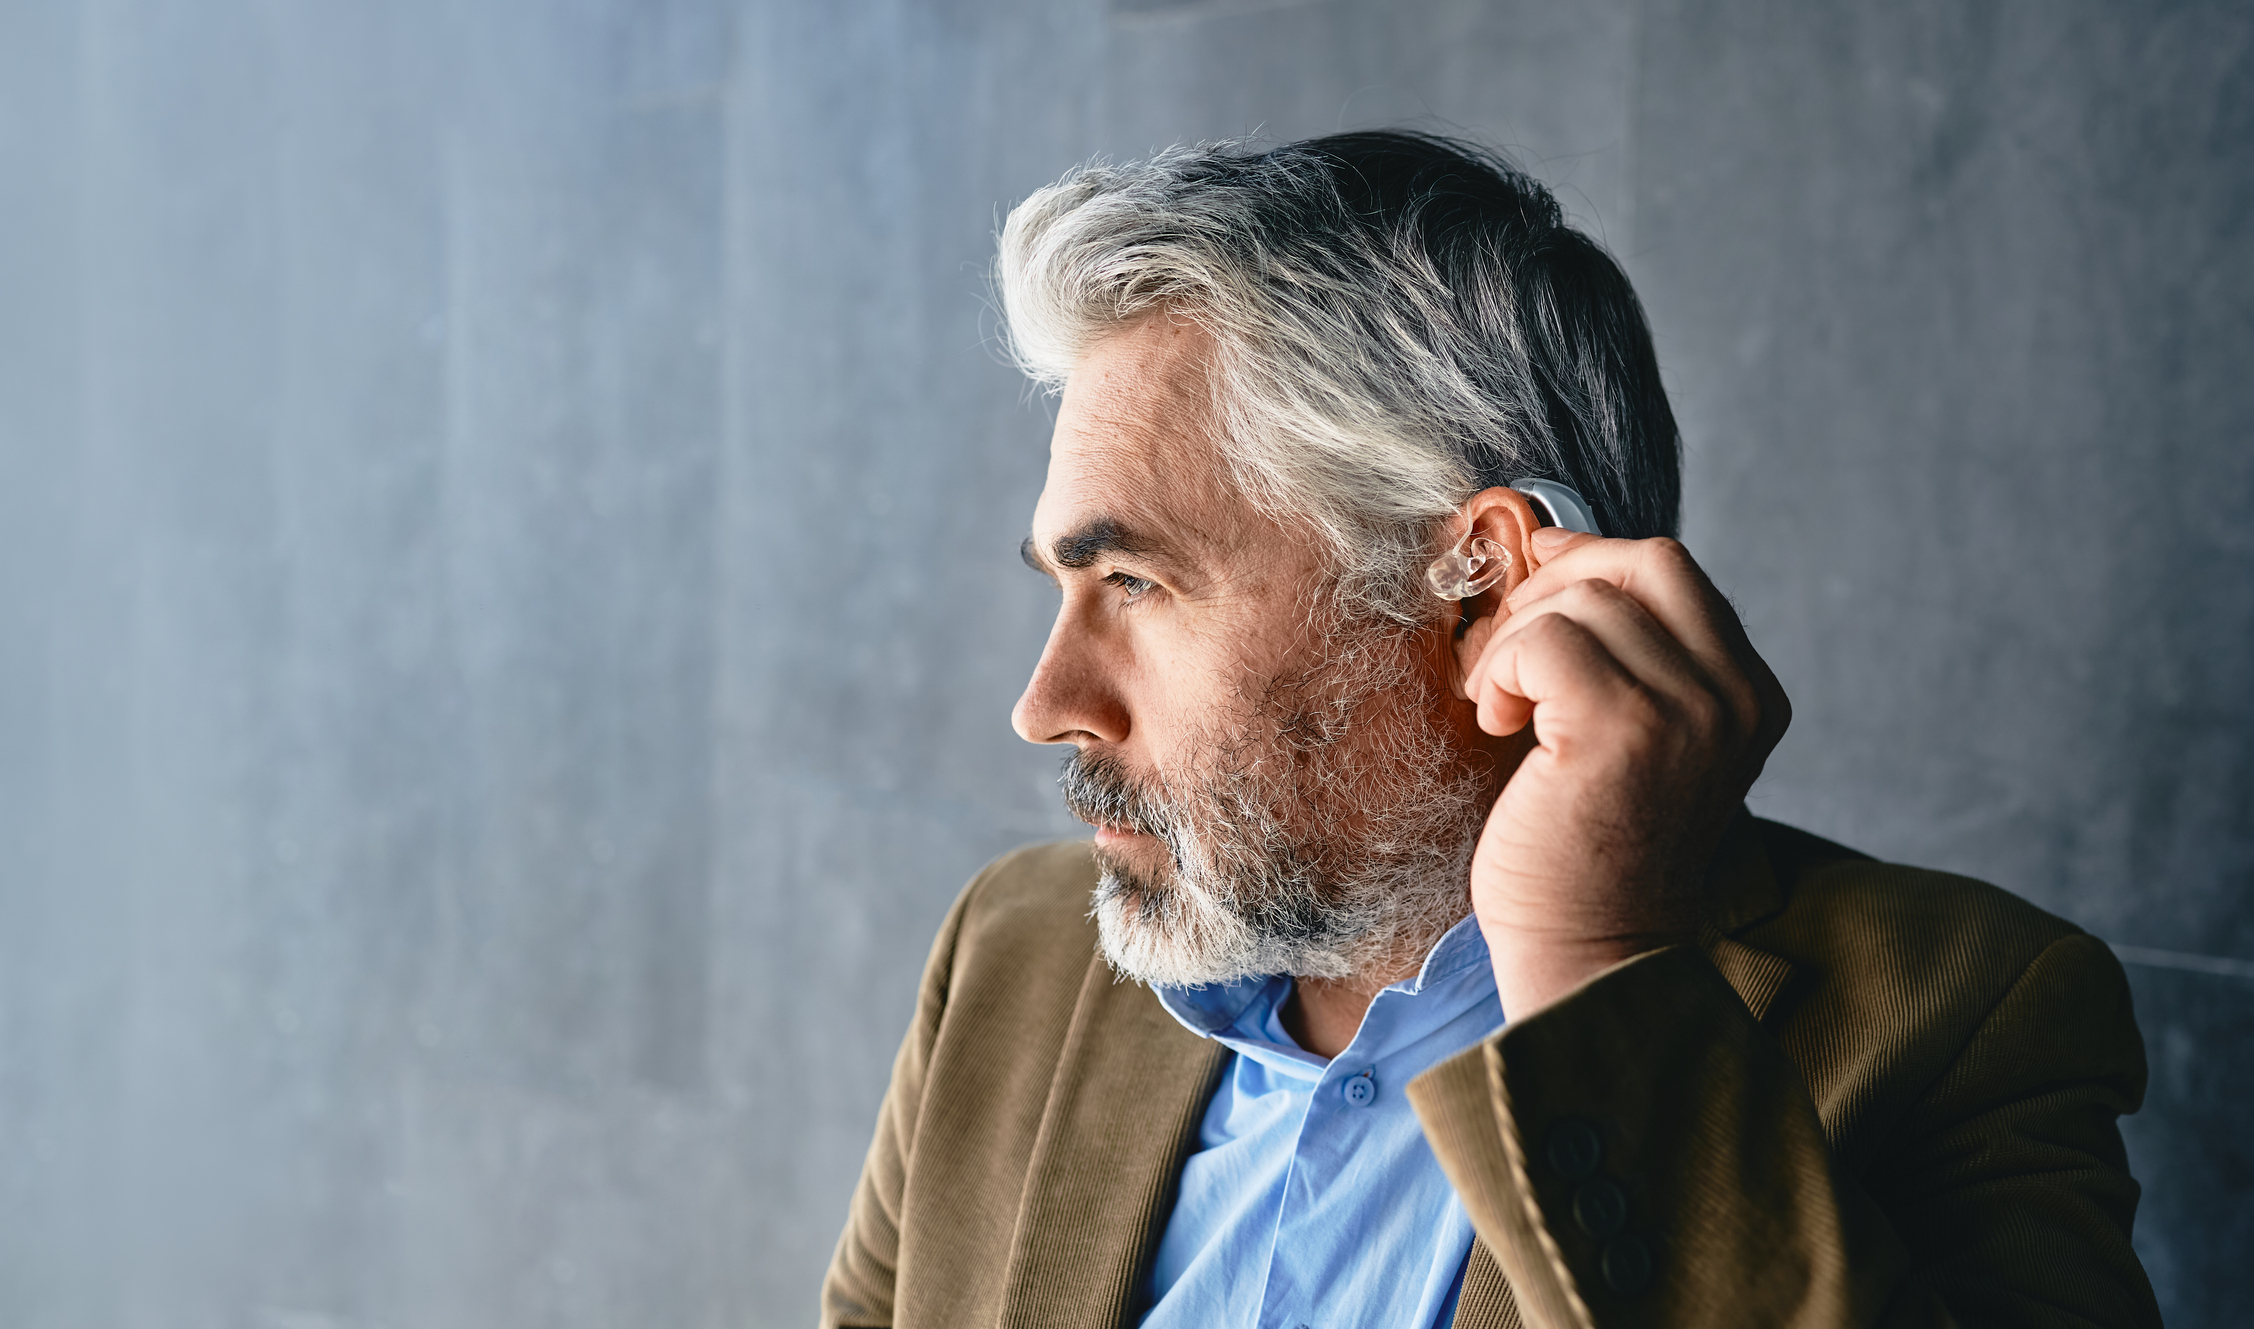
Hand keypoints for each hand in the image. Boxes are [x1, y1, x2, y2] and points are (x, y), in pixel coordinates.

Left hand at [1460, 528, 1789, 1017]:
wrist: (1589, 955)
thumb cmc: (1589, 852)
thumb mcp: (1637, 738)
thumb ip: (1630, 658)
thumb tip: (1554, 551)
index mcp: (1749, 695)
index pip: (1671, 571)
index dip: (1590, 561)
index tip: (1535, 582)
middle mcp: (1735, 697)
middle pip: (1637, 565)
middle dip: (1552, 588)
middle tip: (1506, 656)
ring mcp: (1688, 711)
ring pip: (1580, 602)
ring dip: (1514, 644)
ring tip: (1503, 710)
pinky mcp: (1625, 729)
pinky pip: (1545, 641)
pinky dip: (1502, 671)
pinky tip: (1499, 724)